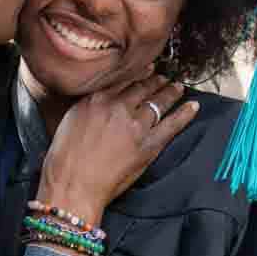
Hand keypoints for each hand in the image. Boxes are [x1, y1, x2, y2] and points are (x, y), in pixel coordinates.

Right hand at [37, 74, 198, 225]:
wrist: (73, 186)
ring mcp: (135, 125)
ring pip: (158, 102)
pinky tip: (193, 106)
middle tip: (164, 77)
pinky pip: (171, 125)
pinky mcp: (148, 145)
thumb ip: (88, 105)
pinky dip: (184, 114)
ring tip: (177, 87)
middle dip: (155, 80)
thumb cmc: (64, 160)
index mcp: (96, 99)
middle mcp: (117, 107)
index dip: (137, 73)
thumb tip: (100, 99)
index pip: (122, 80)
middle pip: (142, 87)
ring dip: (170, 92)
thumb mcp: (69, 121)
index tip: (146, 69)